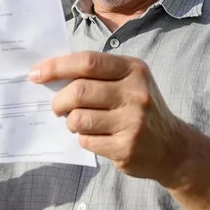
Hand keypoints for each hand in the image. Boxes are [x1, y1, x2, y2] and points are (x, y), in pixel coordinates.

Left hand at [29, 51, 189, 184]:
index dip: (57, 67)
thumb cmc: (138, 107)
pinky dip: (83, 138)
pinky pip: (87, 140)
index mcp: (133, 69)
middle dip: (59, 100)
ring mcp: (133, 122)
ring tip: (77, 122)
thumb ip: (96, 74)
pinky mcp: (126, 147)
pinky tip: (95, 136)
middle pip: (79, 91)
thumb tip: (50, 73)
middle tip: (56, 107)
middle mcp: (136, 93)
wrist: (172, 147)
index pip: (87, 62)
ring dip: (70, 121)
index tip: (36, 74)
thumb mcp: (128, 81)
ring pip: (79, 118)